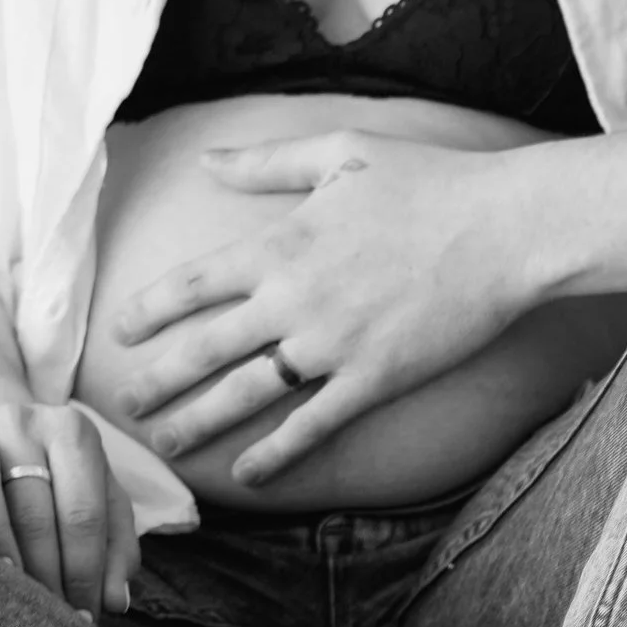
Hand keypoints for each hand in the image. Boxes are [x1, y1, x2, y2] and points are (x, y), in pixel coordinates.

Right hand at [0, 397, 137, 622]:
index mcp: (75, 434)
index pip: (84, 513)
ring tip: (4, 586)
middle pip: (35, 506)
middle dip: (42, 571)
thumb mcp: (99, 503)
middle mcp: (27, 421)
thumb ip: (115, 547)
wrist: (5, 433)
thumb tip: (114, 600)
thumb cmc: (60, 482)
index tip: (82, 617)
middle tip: (44, 617)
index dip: (84, 570)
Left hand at [110, 127, 532, 481]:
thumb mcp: (341, 152)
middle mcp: (294, 299)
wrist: (506, 229)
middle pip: (204, 350)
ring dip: (199, 423)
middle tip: (126, 406)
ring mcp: (332, 345)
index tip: (121, 333)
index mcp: (279, 243)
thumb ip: (266, 161)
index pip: (191, 286)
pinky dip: (276, 455)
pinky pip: (313, 426)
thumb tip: (206, 161)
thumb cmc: (429, 182)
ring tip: (166, 445)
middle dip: (158, 381)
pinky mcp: (374, 379)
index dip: (148, 312)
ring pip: (246, 395)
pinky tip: (248, 475)